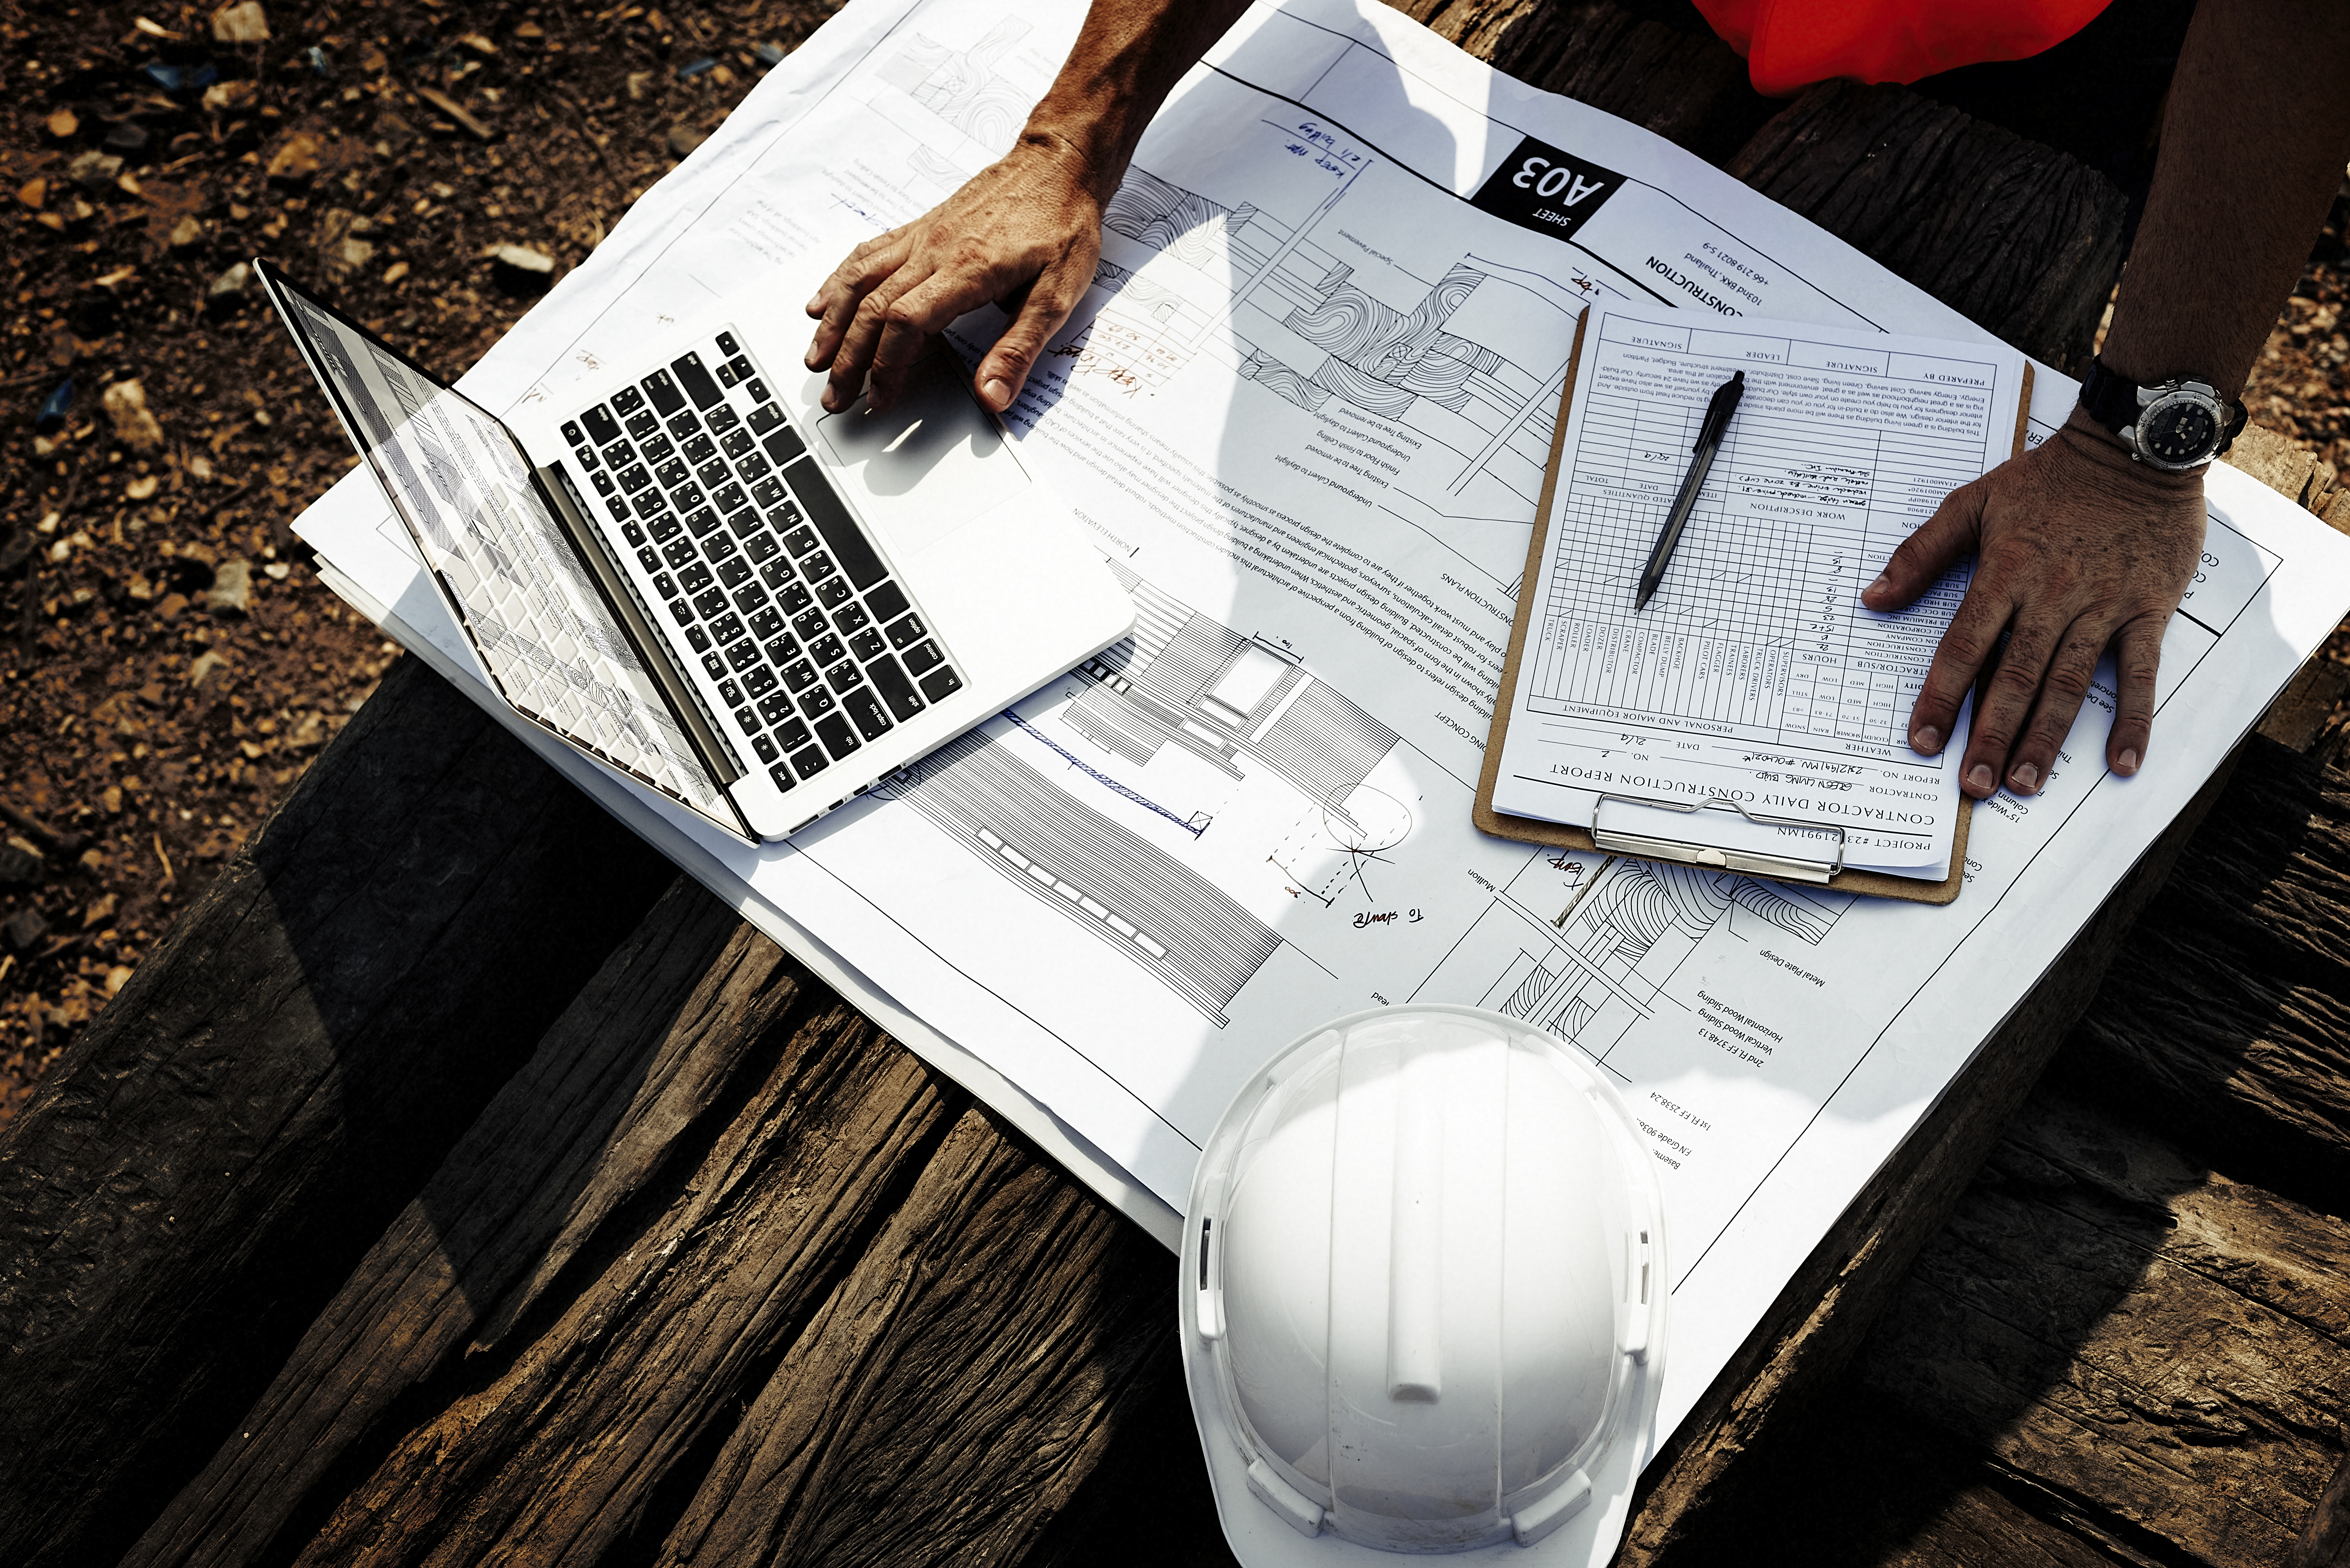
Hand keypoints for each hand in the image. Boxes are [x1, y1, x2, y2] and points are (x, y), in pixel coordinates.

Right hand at [804, 133, 1106, 415]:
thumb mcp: (1058, 295)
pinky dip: (840, 280)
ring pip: (861, 280)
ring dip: (833, 322)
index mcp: (966, 271)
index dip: (886, 366)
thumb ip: (1020, 348)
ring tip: (816, 357)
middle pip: (874, 308)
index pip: (907, 323)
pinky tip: (823, 300)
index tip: (879, 399)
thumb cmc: (1062, 225)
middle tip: (835, 396)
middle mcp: (934, 251)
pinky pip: (868, 253)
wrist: (1057, 164)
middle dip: (849, 358)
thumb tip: (993, 396)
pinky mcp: (920, 227)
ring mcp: (922, 237)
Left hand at [1861, 413, 2207, 796]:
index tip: (1921, 740)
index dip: (1940, 696)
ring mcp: (2103, 606)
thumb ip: (1920, 553)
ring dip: (2045, 738)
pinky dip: (2133, 720)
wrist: (2133, 451)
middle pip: (2015, 676)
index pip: (1964, 647)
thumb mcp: (1974, 502)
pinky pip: (2141, 673)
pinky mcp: (2147, 610)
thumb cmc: (2050, 478)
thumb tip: (1873, 597)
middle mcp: (2053, 596)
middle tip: (1972, 783)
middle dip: (1991, 734)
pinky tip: (2121, 763)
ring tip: (2023, 783)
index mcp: (2006, 573)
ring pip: (2069, 683)